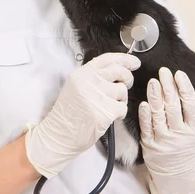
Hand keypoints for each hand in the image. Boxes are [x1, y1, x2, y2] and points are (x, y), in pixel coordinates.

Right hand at [25, 52, 140, 177]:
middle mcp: (89, 81)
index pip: (107, 59)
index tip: (134, 62)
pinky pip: (123, 108)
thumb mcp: (76, 87)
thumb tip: (117, 70)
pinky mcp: (105, 112)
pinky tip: (110, 117)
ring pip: (122, 90)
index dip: (124, 59)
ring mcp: (97, 96)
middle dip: (128, 78)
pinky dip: (120, 113)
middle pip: (119, 71)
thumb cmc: (69, 114)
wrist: (60, 135)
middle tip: (127, 84)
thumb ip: (93, 77)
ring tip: (110, 106)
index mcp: (81, 74)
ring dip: (121, 99)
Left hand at [138, 67, 194, 193]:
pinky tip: (144, 102)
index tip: (179, 74)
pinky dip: (145, 114)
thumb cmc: (193, 151)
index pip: (190, 105)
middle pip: (173, 107)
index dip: (184, 88)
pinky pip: (146, 127)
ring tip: (153, 81)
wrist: (177, 177)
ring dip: (155, 97)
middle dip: (168, 87)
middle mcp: (179, 135)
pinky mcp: (150, 145)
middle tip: (163, 71)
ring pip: (158, 115)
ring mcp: (163, 140)